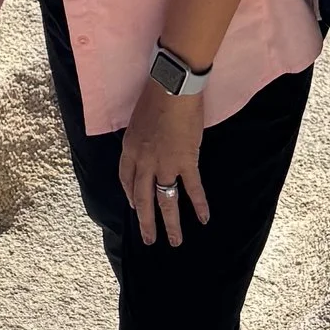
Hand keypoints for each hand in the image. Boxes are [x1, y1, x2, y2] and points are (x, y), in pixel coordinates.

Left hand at [119, 80, 208, 246]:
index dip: (130, 195)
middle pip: (142, 198)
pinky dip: (199, 204)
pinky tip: (203, 218)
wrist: (173, 88)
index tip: (135, 206)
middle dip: (146, 222)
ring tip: (174, 241)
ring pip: (165, 200)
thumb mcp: (138, 120)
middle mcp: (144, 162)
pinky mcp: (186, 161)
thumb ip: (141, 139)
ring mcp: (164, 164)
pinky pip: (192, 188)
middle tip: (149, 239)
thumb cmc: (156, 96)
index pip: (126, 179)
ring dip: (170, 223)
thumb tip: (148, 149)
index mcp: (130, 149)